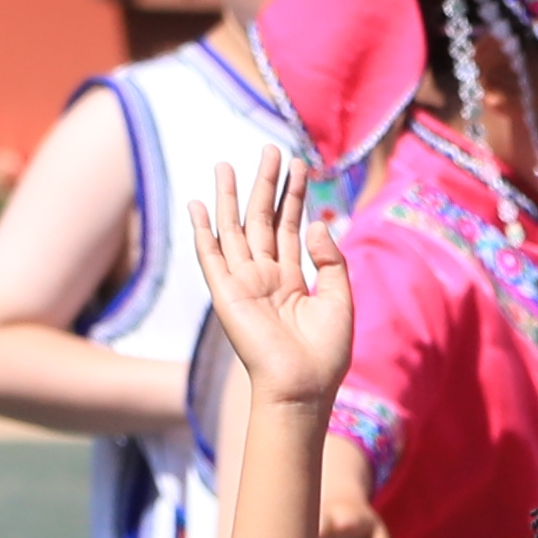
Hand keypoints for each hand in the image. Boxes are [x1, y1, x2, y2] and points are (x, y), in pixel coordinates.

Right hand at [190, 152, 355, 410]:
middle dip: (265, 184)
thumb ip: (331, 261)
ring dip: (231, 197)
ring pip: (234, 230)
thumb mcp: (340, 300)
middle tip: (270, 149)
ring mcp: (243, 284)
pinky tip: (197, 204)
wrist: (302, 388)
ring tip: (228, 163)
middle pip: (261, 220)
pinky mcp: (226, 294)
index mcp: (292, 280)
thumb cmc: (325, 355)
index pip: (289, 227)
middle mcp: (265, 277)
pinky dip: (202, 230)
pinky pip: (210, 256)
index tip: (299, 164)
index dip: (294, 195)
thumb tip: (317, 224)